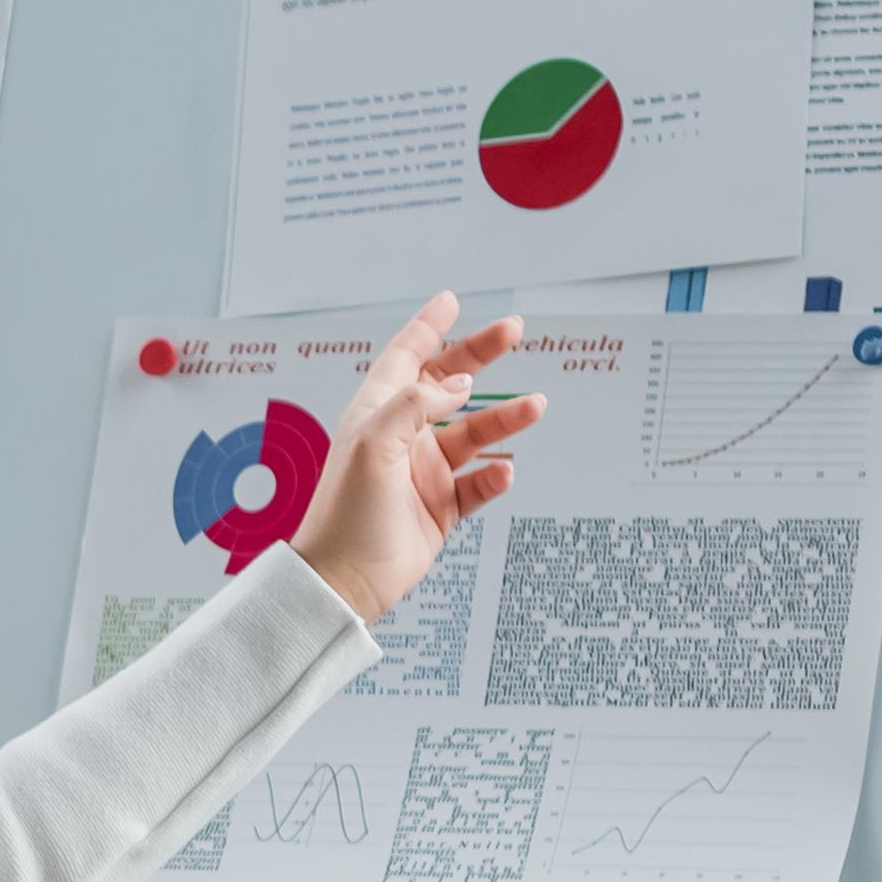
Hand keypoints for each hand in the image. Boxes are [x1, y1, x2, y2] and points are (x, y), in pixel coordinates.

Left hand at [289, 294, 539, 631]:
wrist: (345, 580)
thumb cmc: (347, 512)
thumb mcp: (374, 444)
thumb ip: (417, 405)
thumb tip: (458, 383)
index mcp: (377, 415)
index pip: (404, 358)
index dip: (427, 328)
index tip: (451, 301)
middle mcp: (402, 438)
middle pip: (448, 385)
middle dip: (481, 356)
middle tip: (515, 332)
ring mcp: (422, 472)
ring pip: (473, 433)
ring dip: (504, 419)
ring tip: (535, 407)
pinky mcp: (439, 508)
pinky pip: (478, 483)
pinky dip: (494, 475)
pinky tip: (504, 471)